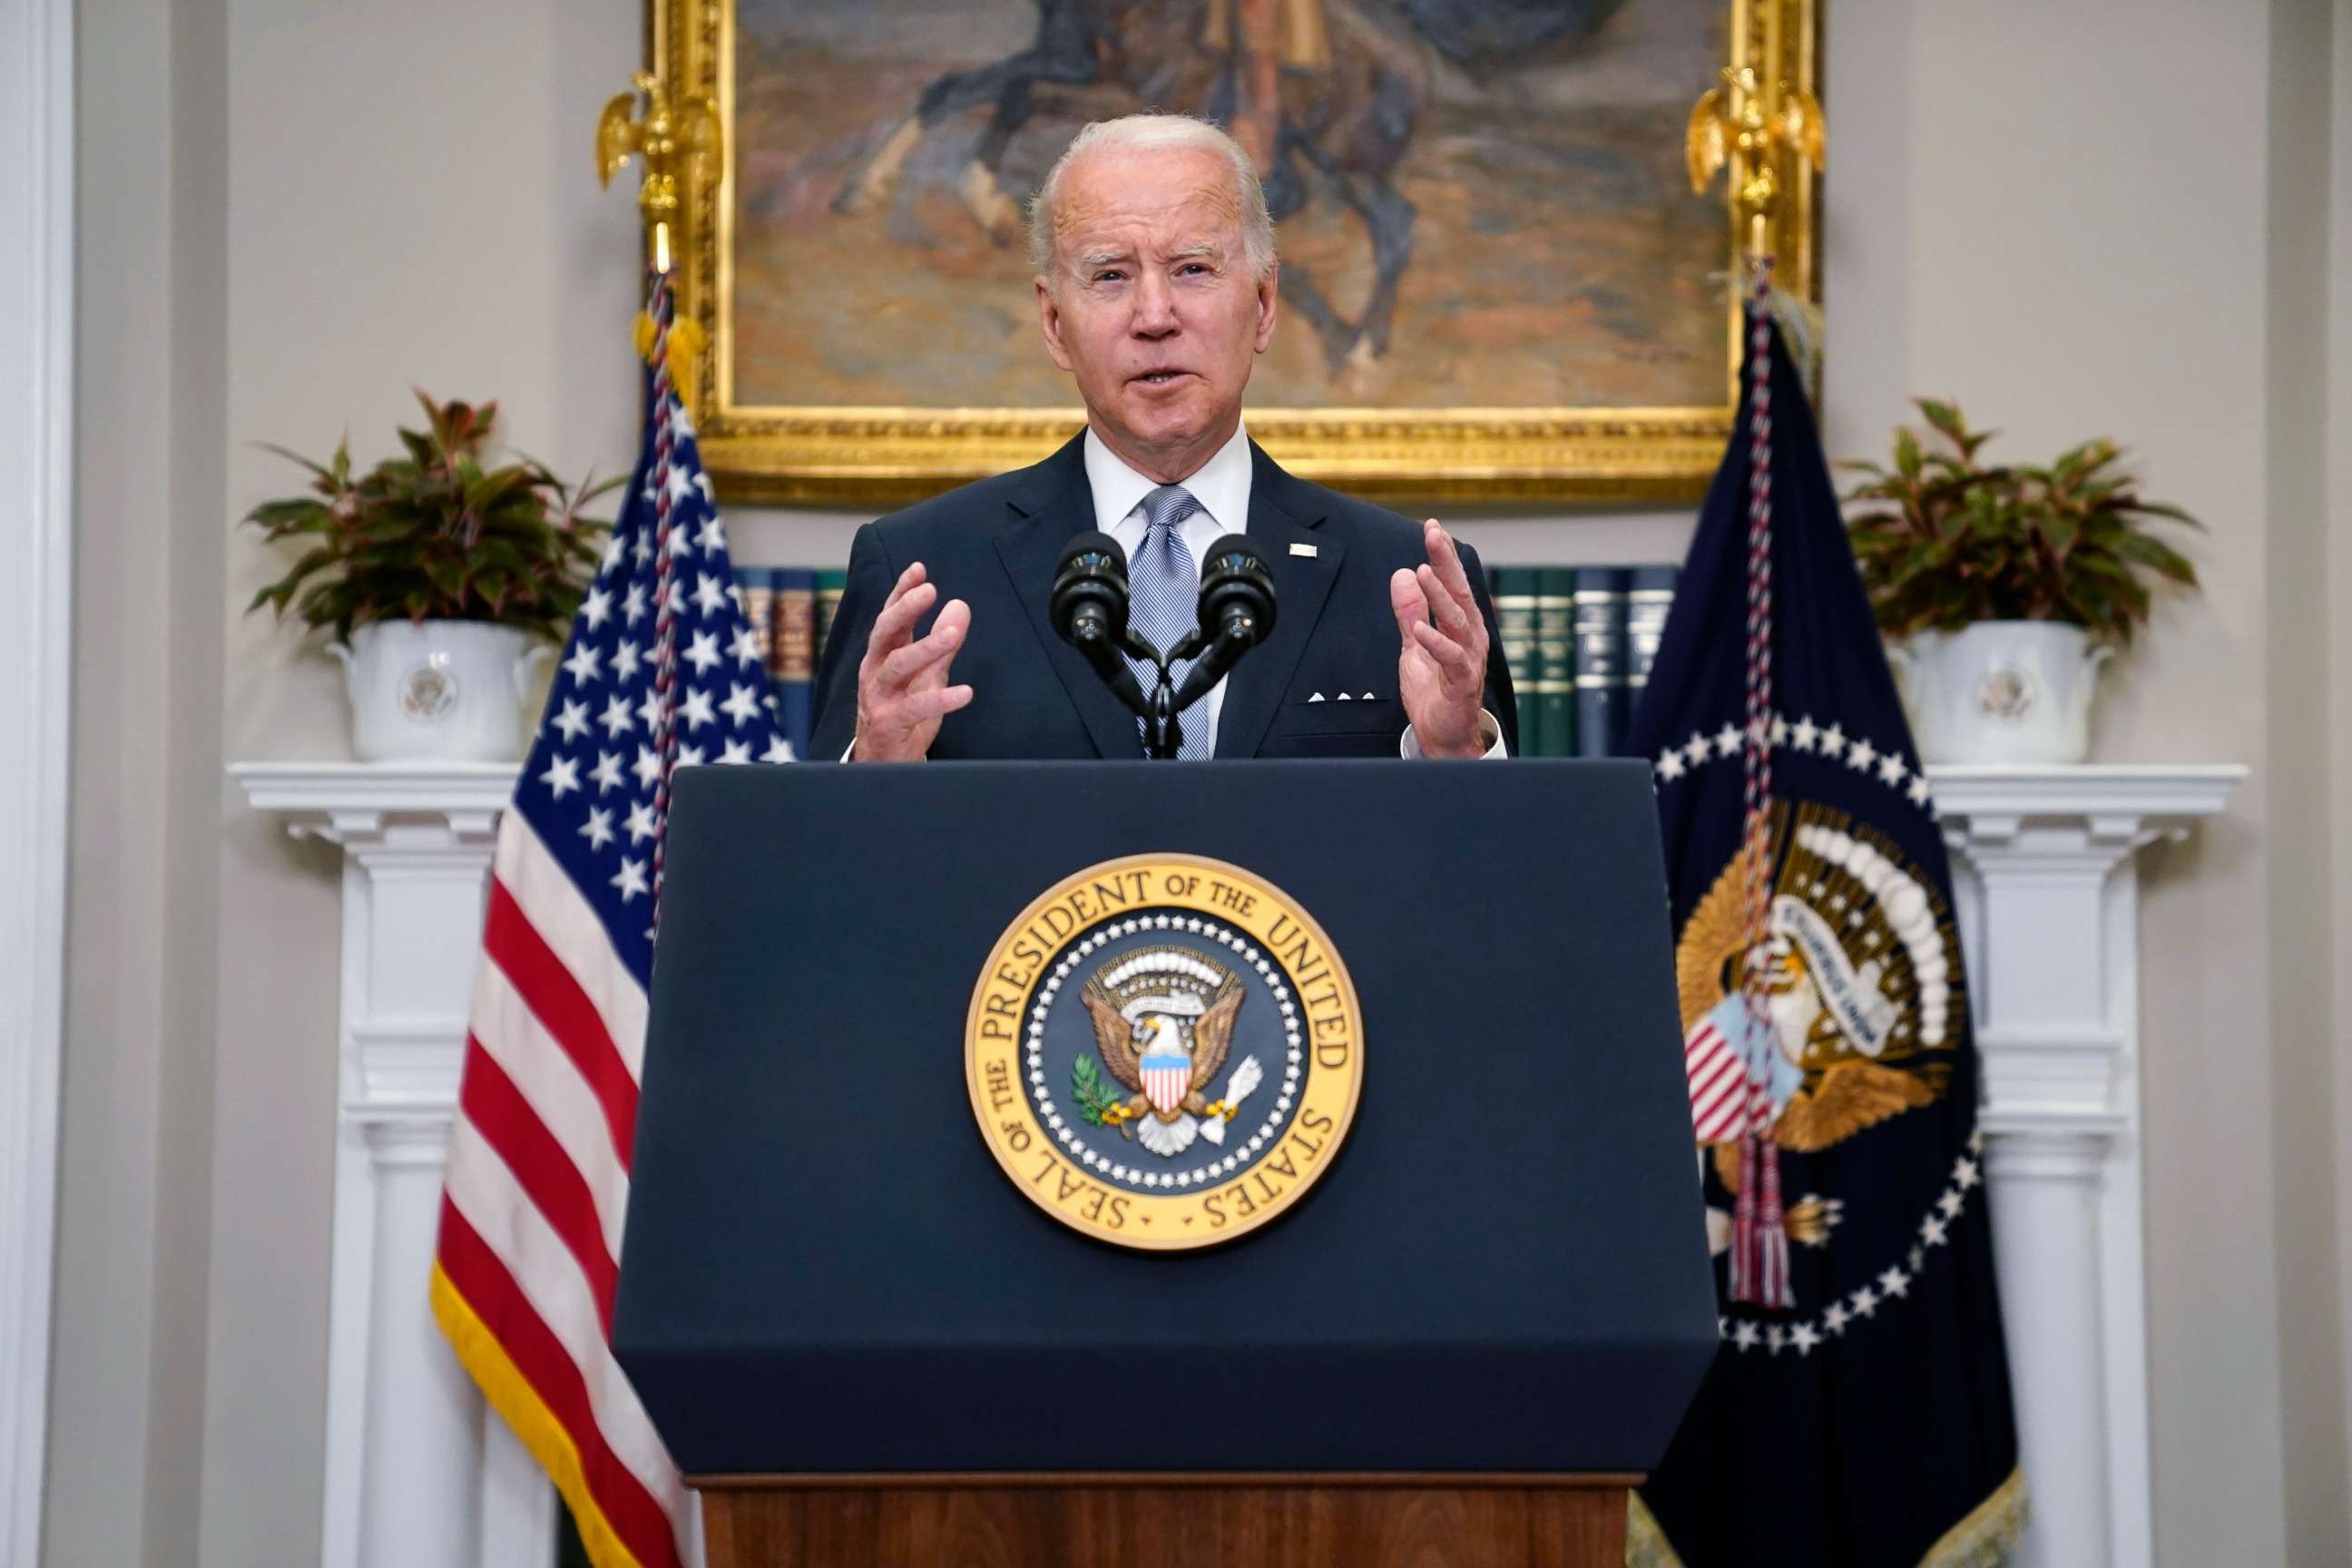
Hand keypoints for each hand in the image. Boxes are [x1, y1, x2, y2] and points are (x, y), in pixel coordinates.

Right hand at [850, 562, 973, 761]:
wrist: (885, 761)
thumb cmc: (904, 714)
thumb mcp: (927, 674)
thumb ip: (943, 643)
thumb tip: (960, 605)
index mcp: (882, 655)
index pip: (890, 617)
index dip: (902, 592)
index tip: (919, 569)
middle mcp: (874, 671)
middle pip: (885, 633)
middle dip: (905, 609)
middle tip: (930, 591)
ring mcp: (878, 697)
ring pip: (897, 666)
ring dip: (926, 647)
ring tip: (952, 634)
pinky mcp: (888, 723)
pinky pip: (915, 707)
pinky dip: (941, 699)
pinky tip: (966, 692)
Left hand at [1389, 520, 1489, 759]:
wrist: (1444, 737)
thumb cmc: (1435, 692)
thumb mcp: (1414, 645)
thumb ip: (1410, 611)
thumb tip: (1404, 573)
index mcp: (1462, 626)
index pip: (1453, 584)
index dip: (1444, 555)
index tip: (1433, 527)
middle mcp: (1471, 638)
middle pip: (1460, 593)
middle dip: (1447, 561)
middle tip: (1434, 533)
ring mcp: (1469, 659)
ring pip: (1458, 621)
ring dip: (1440, 595)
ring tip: (1424, 570)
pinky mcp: (1462, 683)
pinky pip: (1451, 659)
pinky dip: (1435, 642)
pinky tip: (1419, 628)